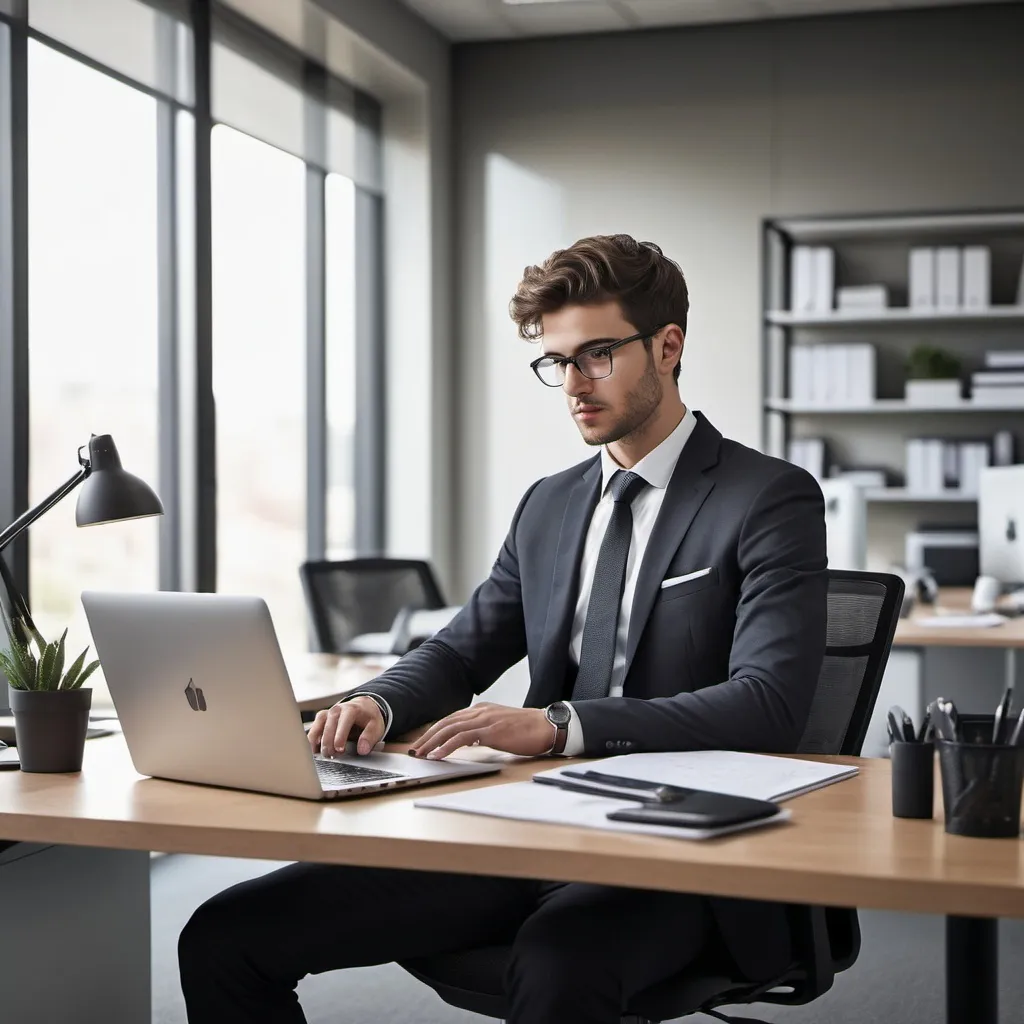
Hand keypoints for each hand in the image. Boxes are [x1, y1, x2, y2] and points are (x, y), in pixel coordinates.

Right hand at [308, 697, 384, 757]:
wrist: (363, 707)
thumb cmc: (369, 718)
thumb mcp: (376, 726)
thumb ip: (370, 737)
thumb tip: (362, 749)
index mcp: (351, 709)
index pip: (343, 722)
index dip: (340, 736)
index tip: (340, 749)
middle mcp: (336, 709)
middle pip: (328, 727)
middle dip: (329, 743)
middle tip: (333, 756)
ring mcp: (327, 714)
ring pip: (317, 728)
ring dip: (319, 744)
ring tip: (325, 756)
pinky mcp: (321, 719)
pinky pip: (313, 730)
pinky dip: (312, 742)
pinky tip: (315, 752)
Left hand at [410, 703, 554, 759]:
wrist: (547, 727)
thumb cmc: (527, 731)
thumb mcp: (501, 728)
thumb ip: (483, 731)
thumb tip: (468, 741)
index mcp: (482, 710)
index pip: (451, 719)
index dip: (435, 731)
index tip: (423, 742)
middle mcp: (480, 711)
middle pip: (446, 722)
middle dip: (428, 736)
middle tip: (414, 749)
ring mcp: (485, 719)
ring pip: (450, 729)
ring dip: (432, 742)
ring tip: (421, 754)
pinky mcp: (490, 731)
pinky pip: (462, 738)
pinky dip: (446, 747)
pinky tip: (438, 756)